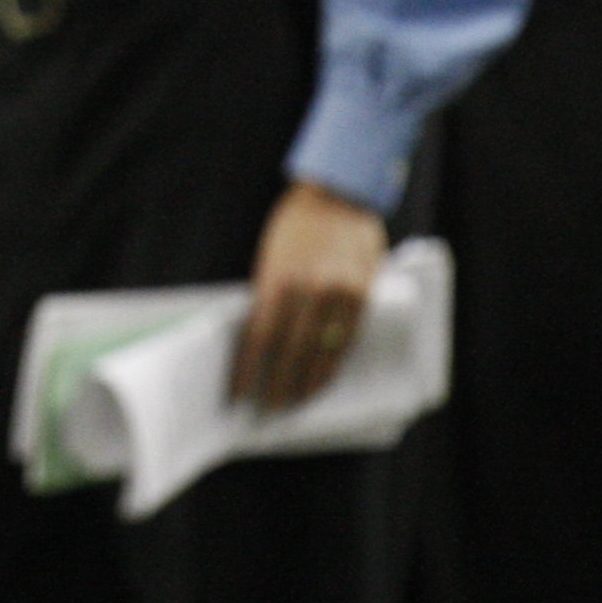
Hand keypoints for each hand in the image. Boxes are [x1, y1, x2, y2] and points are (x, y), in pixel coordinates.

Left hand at [229, 180, 386, 411]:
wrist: (338, 194)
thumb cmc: (295, 226)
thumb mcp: (271, 258)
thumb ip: (271, 296)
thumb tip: (260, 341)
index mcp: (278, 279)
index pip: (259, 336)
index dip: (248, 369)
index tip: (239, 393)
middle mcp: (309, 289)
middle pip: (290, 351)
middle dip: (278, 383)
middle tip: (268, 408)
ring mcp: (339, 294)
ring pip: (322, 352)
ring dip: (307, 382)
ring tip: (294, 402)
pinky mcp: (363, 295)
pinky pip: (346, 340)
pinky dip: (333, 363)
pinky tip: (323, 379)